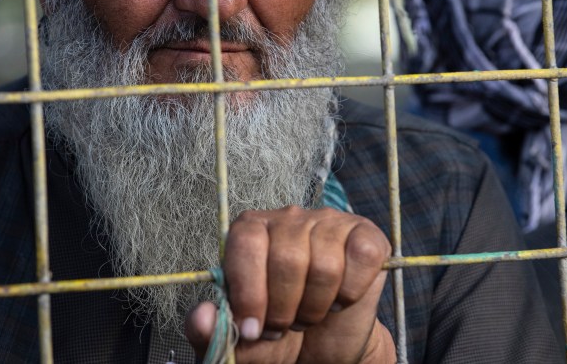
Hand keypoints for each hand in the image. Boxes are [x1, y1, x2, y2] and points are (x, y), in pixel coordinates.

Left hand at [185, 206, 395, 362]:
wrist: (325, 348)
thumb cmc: (278, 335)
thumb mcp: (239, 342)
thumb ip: (212, 331)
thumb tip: (201, 316)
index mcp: (251, 231)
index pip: (245, 243)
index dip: (249, 290)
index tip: (252, 329)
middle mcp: (290, 217)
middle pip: (287, 259)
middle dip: (285, 308)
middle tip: (285, 325)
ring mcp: (329, 222)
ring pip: (325, 265)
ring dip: (317, 306)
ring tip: (310, 314)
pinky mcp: (365, 235)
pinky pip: (361, 257)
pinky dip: (350, 292)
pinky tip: (340, 299)